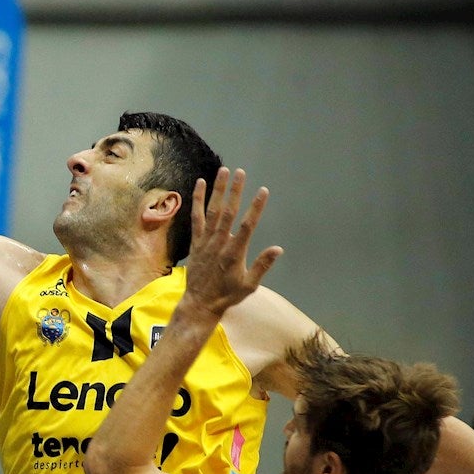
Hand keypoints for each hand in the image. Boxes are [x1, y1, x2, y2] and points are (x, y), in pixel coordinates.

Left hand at [182, 166, 282, 317]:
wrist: (200, 303)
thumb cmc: (227, 295)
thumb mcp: (249, 285)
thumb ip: (262, 266)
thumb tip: (278, 249)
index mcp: (234, 252)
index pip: (247, 225)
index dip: (255, 207)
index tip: (263, 191)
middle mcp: (219, 243)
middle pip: (228, 212)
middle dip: (235, 191)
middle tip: (240, 172)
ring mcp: (205, 240)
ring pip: (212, 211)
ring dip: (218, 190)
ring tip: (223, 171)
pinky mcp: (196, 241)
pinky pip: (196, 217)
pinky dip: (197, 200)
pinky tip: (200, 183)